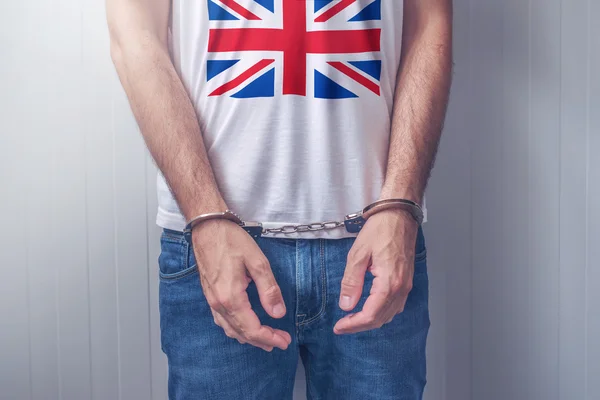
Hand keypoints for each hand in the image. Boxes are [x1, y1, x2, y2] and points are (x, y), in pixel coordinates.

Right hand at [192, 219, 291, 350]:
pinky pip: (222, 321)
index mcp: (231, 297)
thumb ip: (269, 289)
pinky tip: (243, 328)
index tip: (284, 341)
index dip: (270, 338)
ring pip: (230, 329)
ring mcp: (212, 300)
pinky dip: (235, 329)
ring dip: (248, 338)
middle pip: (241, 333)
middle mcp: (218, 303)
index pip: (252, 328)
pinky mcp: (210, 295)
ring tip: (266, 340)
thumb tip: (278, 313)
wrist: (207, 227)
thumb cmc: (231, 240)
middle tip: (281, 341)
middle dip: (263, 341)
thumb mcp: (257, 261)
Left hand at [334, 209, 418, 333]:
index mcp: (389, 282)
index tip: (339, 327)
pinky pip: (395, 305)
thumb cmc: (380, 229)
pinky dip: (381, 312)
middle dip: (359, 326)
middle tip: (342, 326)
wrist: (399, 215)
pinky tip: (369, 308)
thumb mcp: (358, 254)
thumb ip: (351, 282)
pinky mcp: (406, 281)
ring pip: (389, 314)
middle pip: (380, 319)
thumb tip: (346, 305)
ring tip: (352, 319)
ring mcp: (406, 285)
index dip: (353, 325)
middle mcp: (401, 287)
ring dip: (370, 320)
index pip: (370, 315)